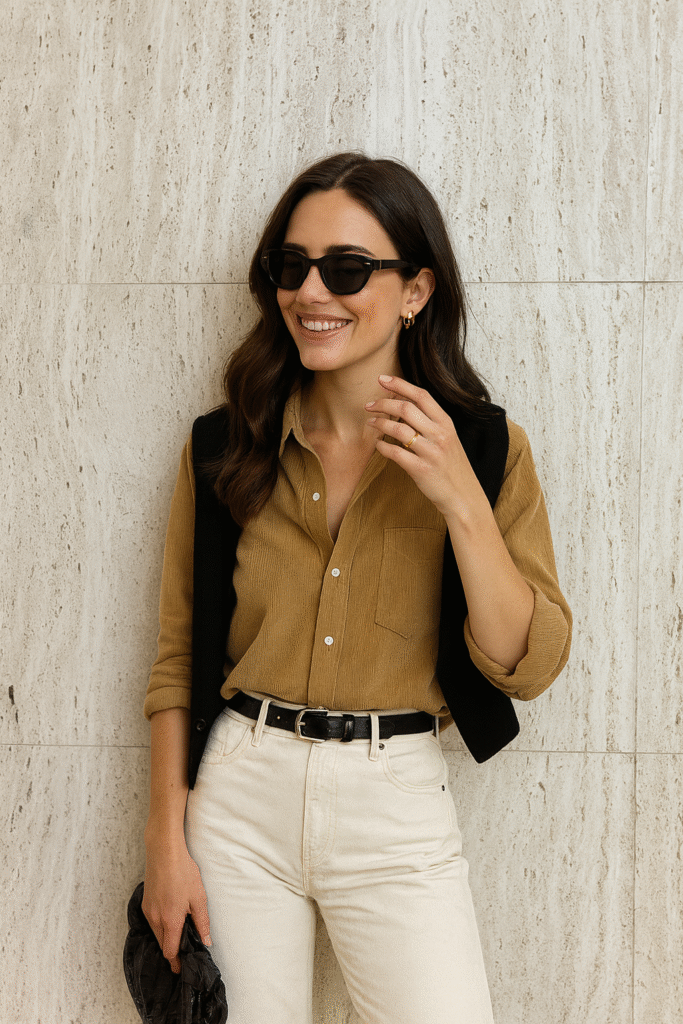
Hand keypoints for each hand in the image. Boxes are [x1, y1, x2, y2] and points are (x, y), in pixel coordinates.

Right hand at [142, 836, 210, 973]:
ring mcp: (148, 910)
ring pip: (156, 933)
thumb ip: (202, 922)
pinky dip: (160, 926)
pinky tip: (170, 917)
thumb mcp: (199, 898)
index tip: (182, 969)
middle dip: (172, 951)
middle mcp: (155, 919)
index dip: (176, 963)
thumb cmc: (183, 872)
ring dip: (166, 937)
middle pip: (162, 944)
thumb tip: (206, 941)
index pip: (170, 951)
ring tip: (180, 933)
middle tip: (184, 952)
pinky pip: (152, 921)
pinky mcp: (145, 902)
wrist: (164, 852)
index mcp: (170, 921)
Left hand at [365, 375, 486, 520]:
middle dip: (383, 403)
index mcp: (446, 423)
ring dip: (380, 423)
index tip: (382, 379)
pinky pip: (395, 453)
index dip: (400, 384)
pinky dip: (382, 447)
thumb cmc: (451, 466)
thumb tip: (403, 404)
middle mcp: (440, 434)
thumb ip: (430, 422)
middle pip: (406, 408)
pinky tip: (378, 445)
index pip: (421, 395)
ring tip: (370, 422)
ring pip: (398, 429)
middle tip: (368, 404)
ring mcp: (431, 452)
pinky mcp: (421, 469)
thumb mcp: (447, 438)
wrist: (463, 496)